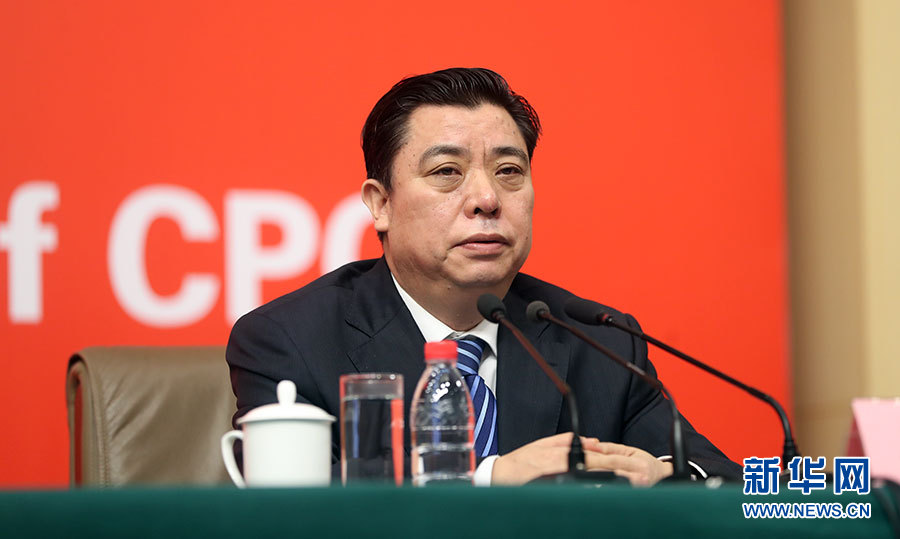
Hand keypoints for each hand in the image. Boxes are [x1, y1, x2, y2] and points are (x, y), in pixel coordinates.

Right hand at [491, 434, 672, 486]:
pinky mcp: (552, 490)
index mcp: (562, 455)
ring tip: (633, 486)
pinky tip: (606, 496)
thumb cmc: (519, 463)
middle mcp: (562, 467)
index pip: (595, 456)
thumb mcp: (542, 444)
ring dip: (612, 483)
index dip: (617, 460)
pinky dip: (592, 493)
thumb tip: (592, 440)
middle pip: (597, 469)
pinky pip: (575, 492)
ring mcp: (558, 480)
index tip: (636, 465)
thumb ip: (566, 441)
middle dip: (622, 472)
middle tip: (642, 477)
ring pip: (590, 481)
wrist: (497, 476)